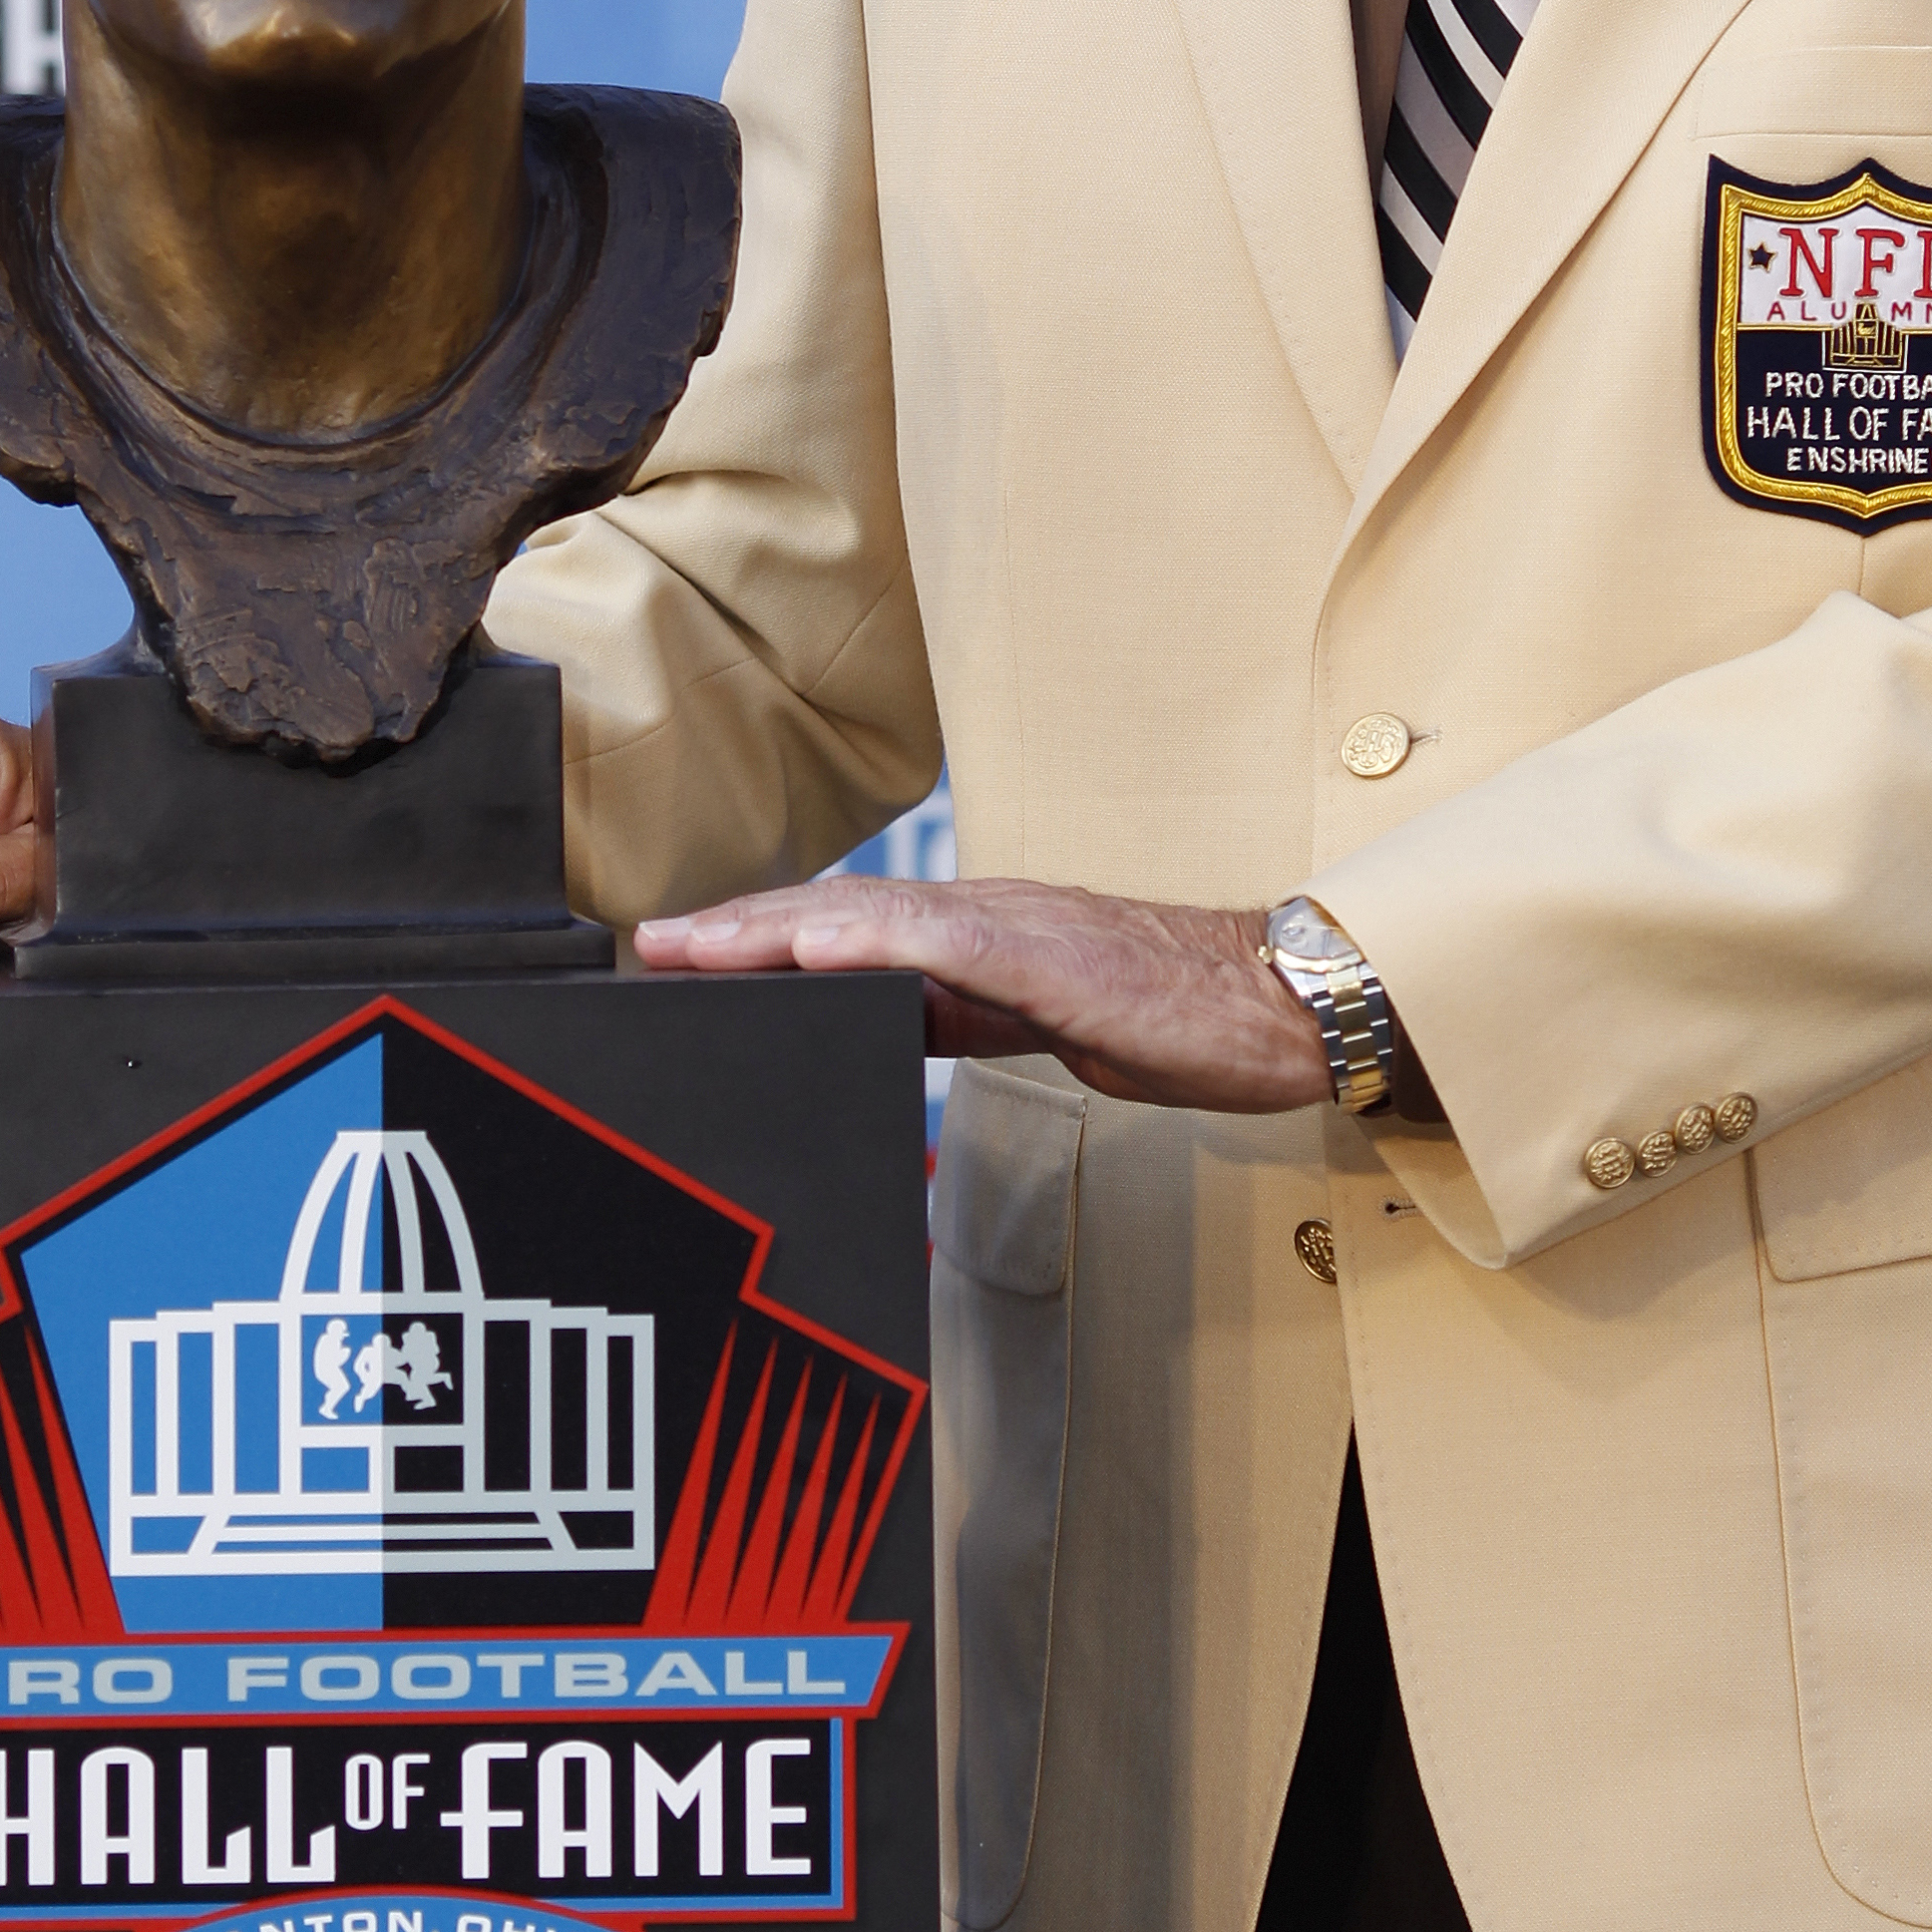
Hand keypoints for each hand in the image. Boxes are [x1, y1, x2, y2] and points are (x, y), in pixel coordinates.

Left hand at [634, 874, 1333, 1111]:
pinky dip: (874, 941)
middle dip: (741, 928)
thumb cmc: (1176, 1017)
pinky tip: (816, 947)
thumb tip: (883, 1023)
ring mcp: (1018, 927)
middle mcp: (988, 914)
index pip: (853, 925)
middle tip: (654, 946)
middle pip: (841, 908)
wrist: (1276, 1006)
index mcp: (983, 933)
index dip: (764, 936)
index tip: (686, 955)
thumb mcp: (1042, 1020)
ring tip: (699, 943)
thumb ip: (964, 1011)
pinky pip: (949, 942)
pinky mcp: (1053, 956)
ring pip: (876, 913)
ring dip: (778, 927)